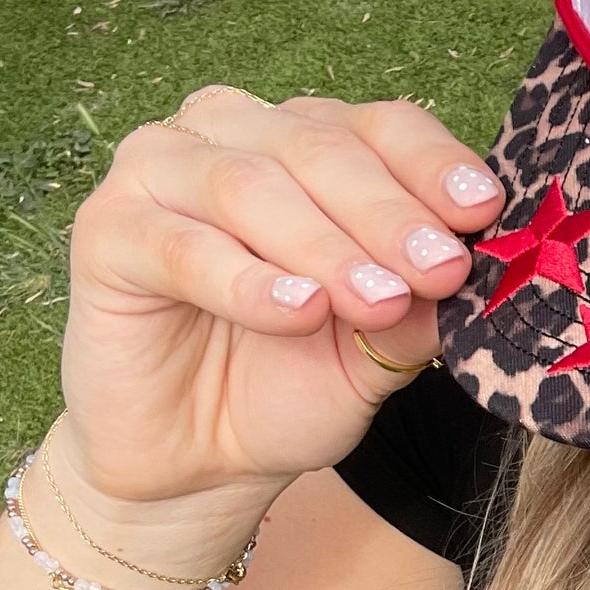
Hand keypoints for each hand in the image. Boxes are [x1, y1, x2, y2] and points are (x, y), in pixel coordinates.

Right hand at [58, 87, 504, 511]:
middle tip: (442, 271)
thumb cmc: (290, 386)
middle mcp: (234, 135)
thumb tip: (465, 271)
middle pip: (322, 149)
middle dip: (389, 215)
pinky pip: (183, 245)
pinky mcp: (106, 228)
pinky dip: (247, 280)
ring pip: (251, 186)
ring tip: (376, 301)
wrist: (202, 462)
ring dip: (325, 246)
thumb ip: (417, 306)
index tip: (483, 214)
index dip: (433, 167)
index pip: (381, 127)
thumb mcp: (377, 351)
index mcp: (310, 142)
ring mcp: (161, 170)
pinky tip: (297, 310)